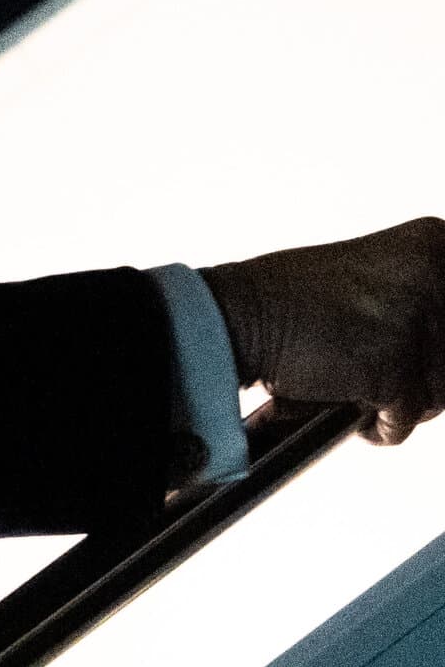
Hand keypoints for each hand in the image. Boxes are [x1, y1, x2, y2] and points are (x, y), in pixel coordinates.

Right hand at [201, 216, 444, 445]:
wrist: (240, 317)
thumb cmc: (291, 301)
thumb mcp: (376, 279)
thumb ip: (422, 299)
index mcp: (432, 244)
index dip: (433, 339)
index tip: (397, 335)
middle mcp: (435, 276)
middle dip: (420, 371)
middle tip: (373, 356)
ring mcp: (418, 323)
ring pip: (440, 392)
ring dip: (399, 397)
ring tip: (356, 371)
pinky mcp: (396, 372)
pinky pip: (405, 420)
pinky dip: (377, 422)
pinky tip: (347, 392)